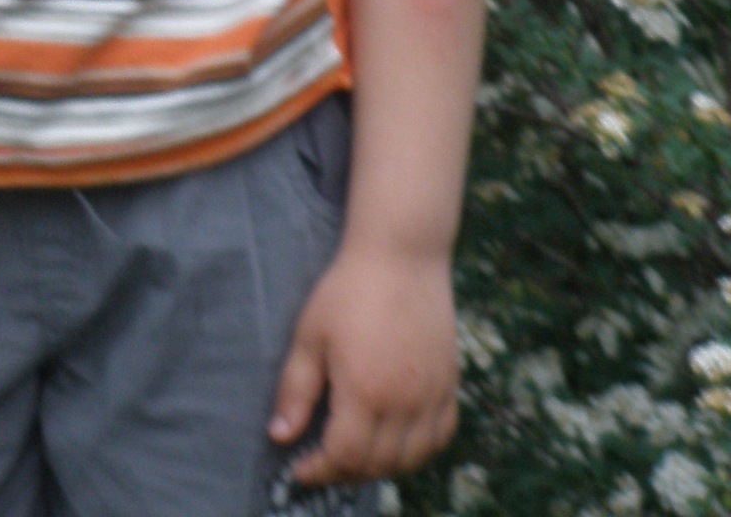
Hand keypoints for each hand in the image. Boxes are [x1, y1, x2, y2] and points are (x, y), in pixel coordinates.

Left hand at [270, 242, 459, 484]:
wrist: (401, 258)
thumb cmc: (347, 292)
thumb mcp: (309, 337)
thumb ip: (296, 391)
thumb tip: (280, 435)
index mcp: (365, 392)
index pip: (345, 457)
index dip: (320, 472)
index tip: (300, 470)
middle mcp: (404, 403)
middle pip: (378, 464)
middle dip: (345, 473)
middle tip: (322, 464)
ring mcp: (433, 396)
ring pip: (412, 458)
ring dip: (382, 467)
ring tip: (355, 456)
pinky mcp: (450, 384)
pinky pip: (440, 436)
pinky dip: (418, 451)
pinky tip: (397, 442)